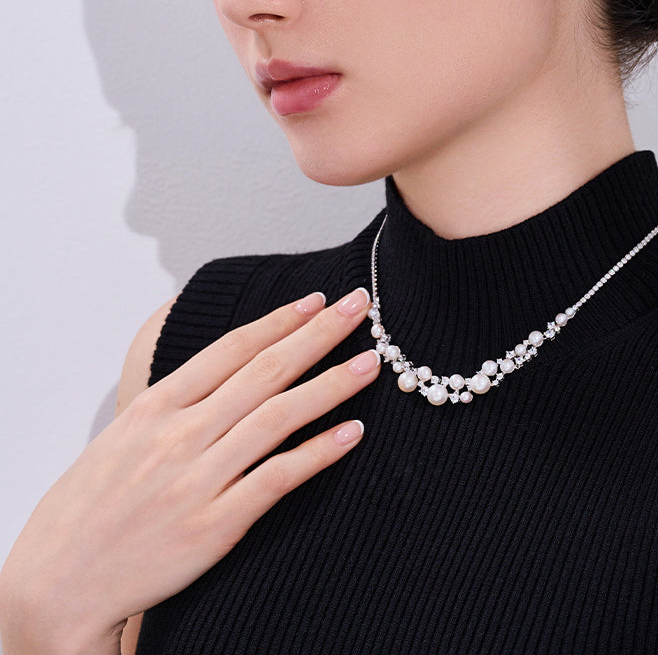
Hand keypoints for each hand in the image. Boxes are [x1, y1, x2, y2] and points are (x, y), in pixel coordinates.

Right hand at [0, 287, 378, 654]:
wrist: (57, 584)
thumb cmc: (89, 508)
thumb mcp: (122, 435)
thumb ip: (174, 400)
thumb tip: (223, 365)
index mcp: (156, 407)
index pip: (231, 349)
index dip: (280, 321)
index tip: (317, 300)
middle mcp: (180, 435)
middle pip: (264, 371)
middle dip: (319, 335)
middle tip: (360, 307)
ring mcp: (199, 479)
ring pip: (279, 417)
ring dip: (332, 385)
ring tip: (371, 362)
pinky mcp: (215, 526)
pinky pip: (278, 479)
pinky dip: (318, 452)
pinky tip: (352, 433)